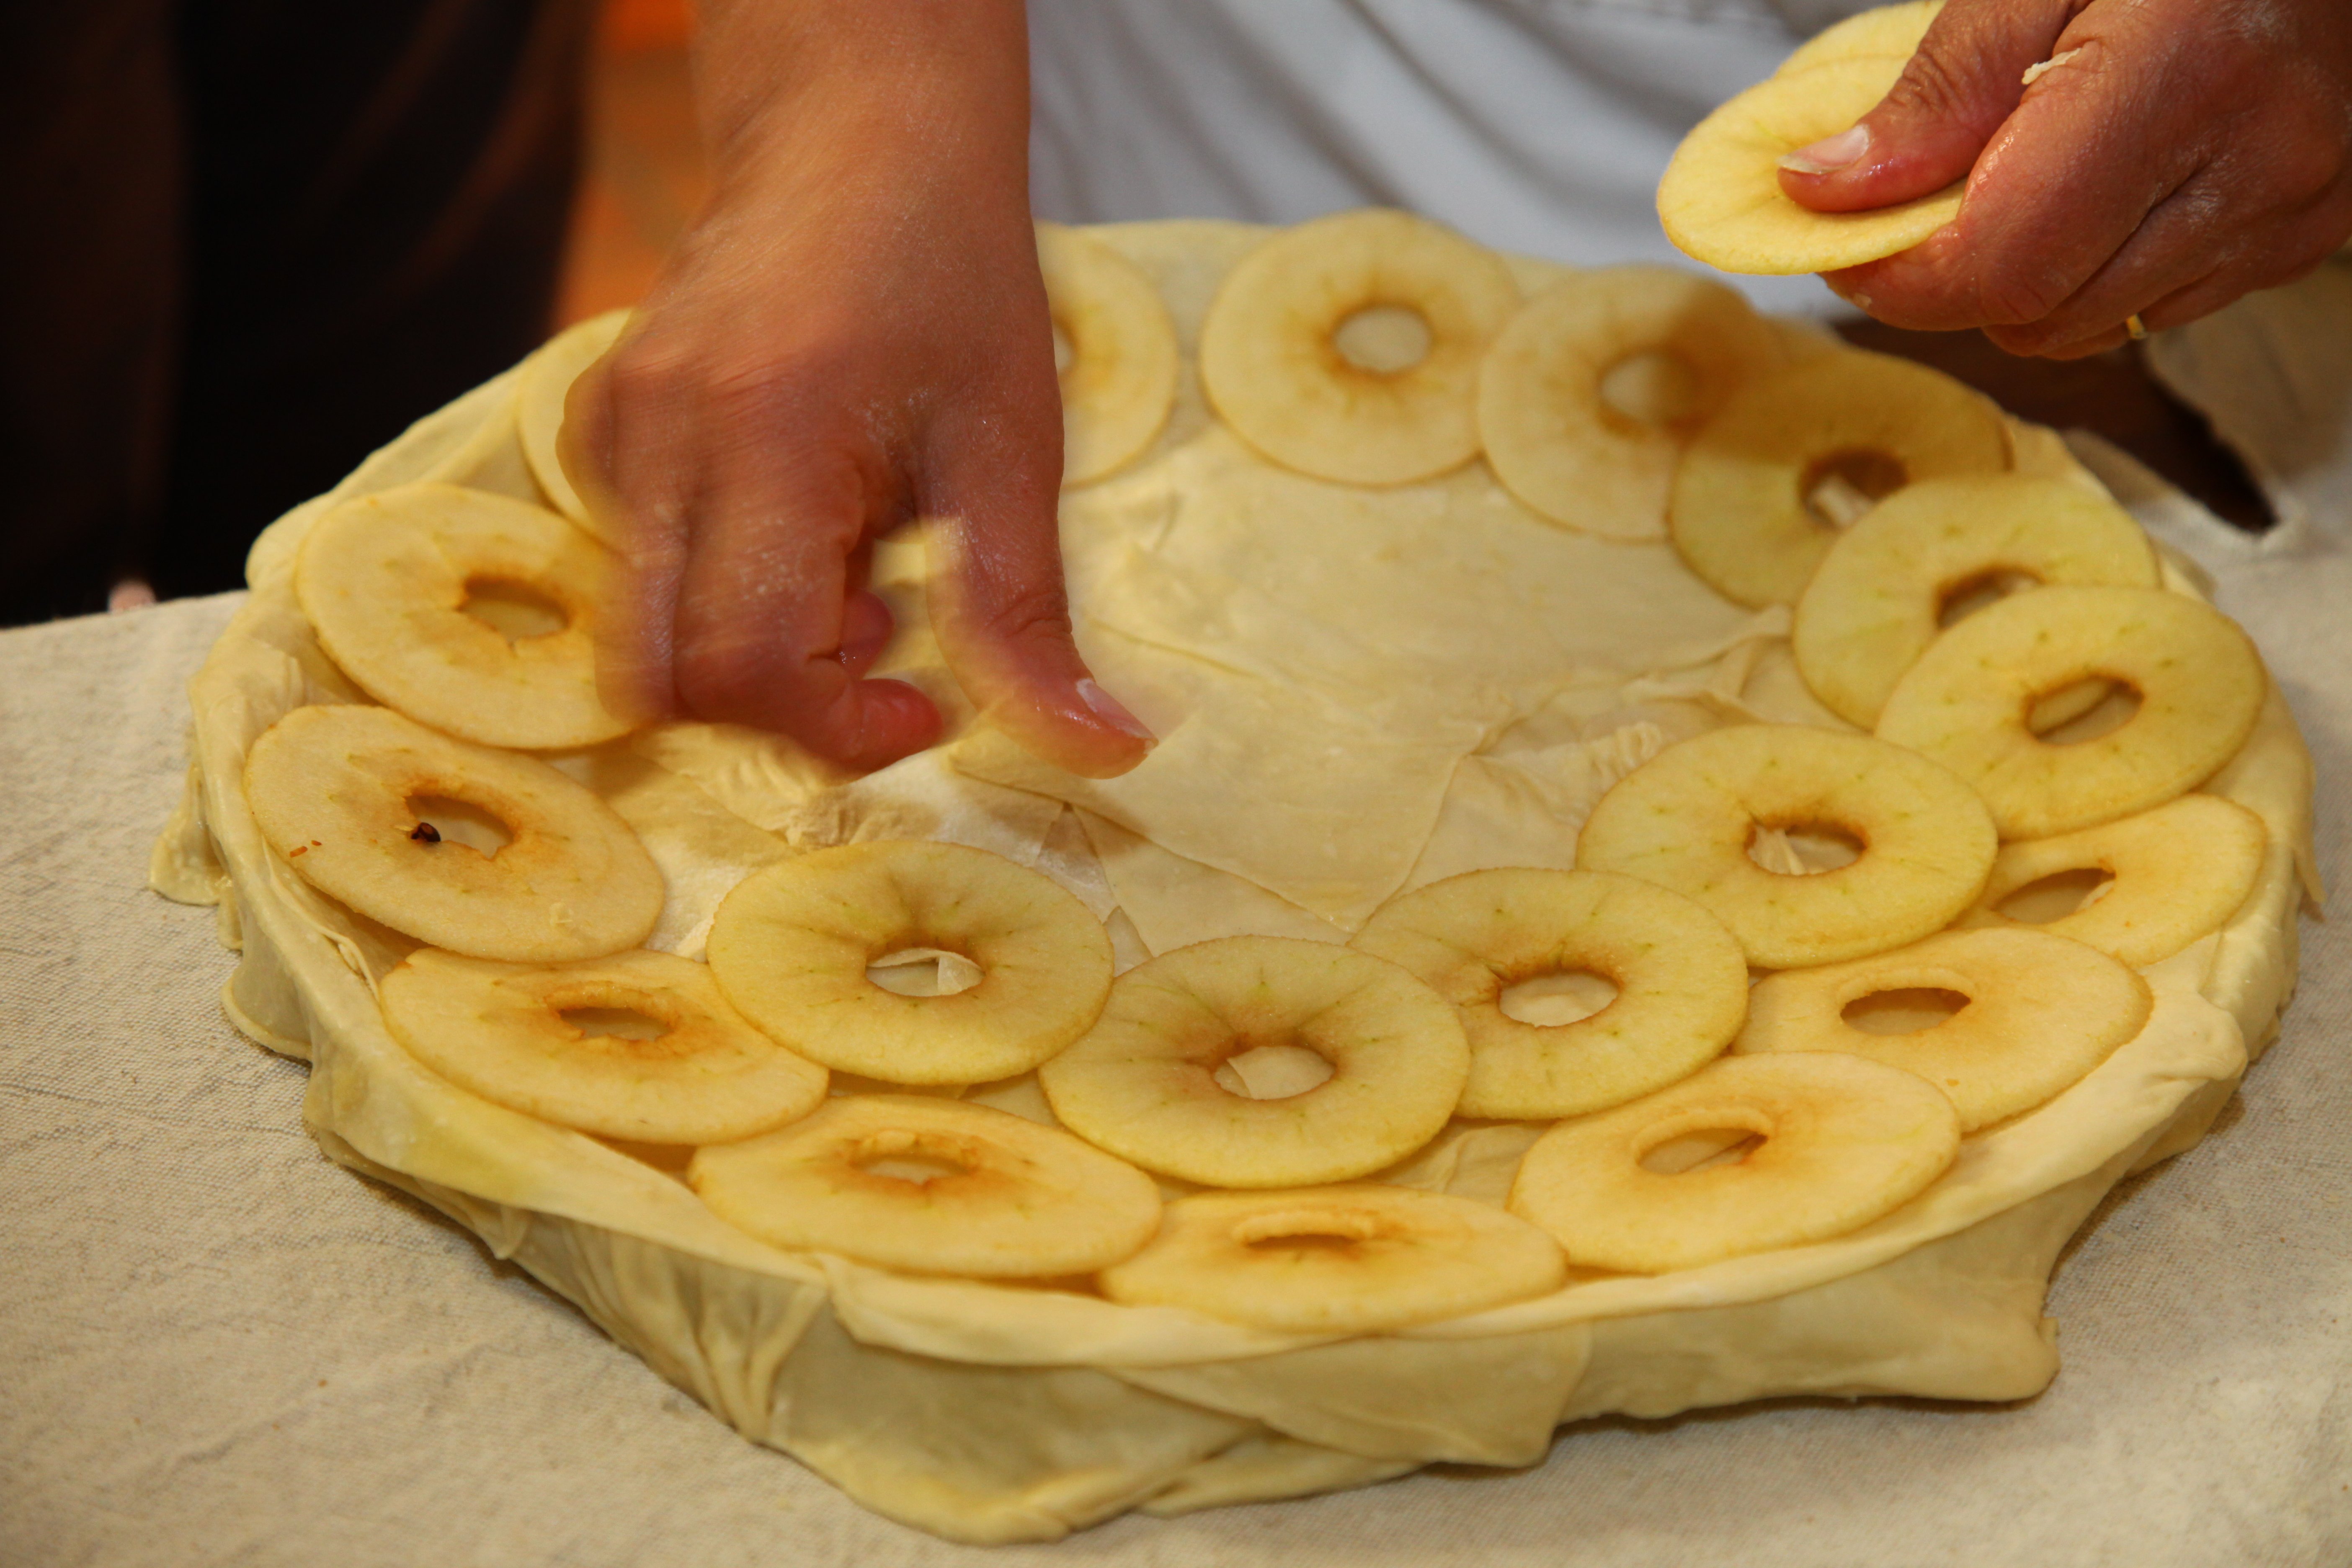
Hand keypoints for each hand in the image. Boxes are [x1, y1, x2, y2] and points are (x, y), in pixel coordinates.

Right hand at [563, 0, 1151, 776]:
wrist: (858, 136)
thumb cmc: (948, 277)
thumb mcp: (1012, 449)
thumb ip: (1027, 618)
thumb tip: (1102, 748)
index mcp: (763, 438)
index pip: (746, 662)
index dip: (835, 721)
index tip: (922, 699)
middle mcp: (659, 437)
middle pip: (670, 676)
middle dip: (783, 697)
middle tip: (883, 626)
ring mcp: (615, 430)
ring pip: (649, 630)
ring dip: (759, 637)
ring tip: (852, 550)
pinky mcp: (605, 427)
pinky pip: (645, 564)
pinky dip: (727, 581)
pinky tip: (806, 514)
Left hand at [1777, 0, 2351, 357]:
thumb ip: (1942, 86)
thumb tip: (1826, 186)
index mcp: (2184, 74)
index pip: (2004, 263)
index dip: (1902, 277)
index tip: (1847, 241)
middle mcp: (2255, 160)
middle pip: (2040, 313)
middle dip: (1953, 280)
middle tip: (1919, 207)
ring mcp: (2288, 209)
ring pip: (2092, 327)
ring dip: (2027, 280)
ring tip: (2019, 184)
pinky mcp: (2304, 236)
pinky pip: (2158, 309)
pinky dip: (2100, 272)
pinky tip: (2103, 192)